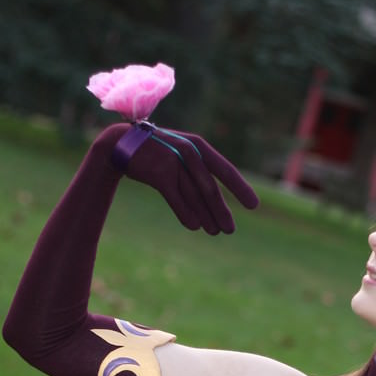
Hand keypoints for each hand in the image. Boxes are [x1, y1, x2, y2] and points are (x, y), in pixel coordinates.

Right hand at [94, 123, 258, 234]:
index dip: (240, 188)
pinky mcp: (158, 173)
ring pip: (195, 195)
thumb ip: (199, 175)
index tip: (254, 205)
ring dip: (207, 216)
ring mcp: (173, 161)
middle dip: (221, 211)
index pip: (225, 170)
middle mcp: (189, 152)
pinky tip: (195, 226)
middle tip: (230, 230)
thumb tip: (218, 205)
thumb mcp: (181, 156)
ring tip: (215, 231)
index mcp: (199, 146)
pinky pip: (176, 198)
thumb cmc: (158, 153)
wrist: (121, 144)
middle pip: (210, 189)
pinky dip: (186, 213)